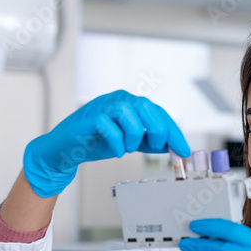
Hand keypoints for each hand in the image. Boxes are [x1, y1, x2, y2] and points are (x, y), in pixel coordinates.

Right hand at [23, 90, 189, 197]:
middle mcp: (118, 99)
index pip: (158, 112)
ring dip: (134, 136)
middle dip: (157, 130)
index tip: (184, 150)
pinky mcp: (89, 118)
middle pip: (146, 107)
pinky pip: (109, 127)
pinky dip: (117, 142)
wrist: (66, 149)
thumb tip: (172, 147)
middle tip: (156, 147)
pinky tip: (117, 151)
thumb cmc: (97, 141)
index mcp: (130, 103)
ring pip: (129, 114)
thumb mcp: (130, 142)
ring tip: (128, 149)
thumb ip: (149, 142)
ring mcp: (102, 106)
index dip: (174, 131)